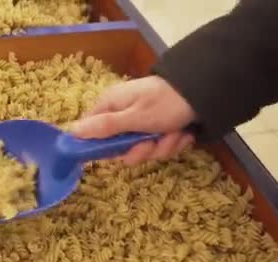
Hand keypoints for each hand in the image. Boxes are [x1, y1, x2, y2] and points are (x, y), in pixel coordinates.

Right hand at [70, 75, 196, 165]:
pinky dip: (172, 143)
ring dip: (161, 147)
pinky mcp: (157, 128)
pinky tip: (183, 133)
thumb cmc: (165, 103)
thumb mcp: (134, 118)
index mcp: (109, 106)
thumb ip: (104, 127)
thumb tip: (72, 131)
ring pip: (142, 149)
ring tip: (174, 134)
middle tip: (151, 143)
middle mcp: (121, 114)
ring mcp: (140, 122)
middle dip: (140, 150)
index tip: (116, 152)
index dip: (100, 146)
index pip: (89, 132)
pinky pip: (158, 146)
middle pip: (118, 147)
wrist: (206, 92)